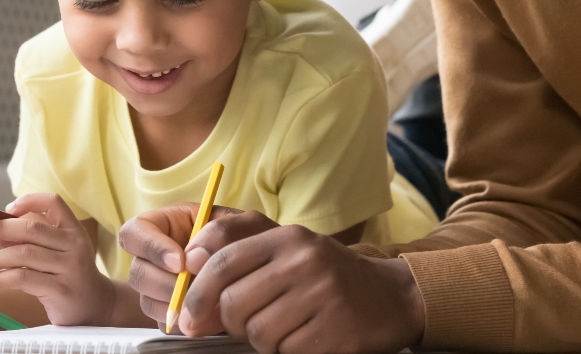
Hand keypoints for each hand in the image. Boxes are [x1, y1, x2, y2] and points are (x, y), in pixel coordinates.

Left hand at [0, 193, 113, 325]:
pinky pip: (24, 278)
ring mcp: (70, 268)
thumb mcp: (56, 252)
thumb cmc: (68, 274)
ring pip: (24, 254)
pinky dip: (3, 277)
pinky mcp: (60, 289)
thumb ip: (31, 240)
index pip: (54, 203)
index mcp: (74, 230)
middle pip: (32, 229)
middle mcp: (75, 245)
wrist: (94, 305)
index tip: (8, 209)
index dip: (29, 201)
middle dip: (1, 228)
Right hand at [118, 203, 248, 330]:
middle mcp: (160, 256)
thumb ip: (221, 231)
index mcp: (170, 225)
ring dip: (176, 305)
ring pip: (147, 301)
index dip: (150, 247)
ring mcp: (163, 286)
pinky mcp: (173, 312)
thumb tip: (192, 257)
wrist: (269, 273)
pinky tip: (210, 315)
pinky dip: (186, 323)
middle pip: (138, 272)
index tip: (179, 262)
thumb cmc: (256, 242)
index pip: (135, 232)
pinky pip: (165, 324)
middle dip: (167, 284)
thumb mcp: (247, 225)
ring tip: (210, 301)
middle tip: (196, 288)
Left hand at [184, 213, 425, 353]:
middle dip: (231, 324)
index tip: (190, 315)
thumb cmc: (326, 277)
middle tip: (246, 326)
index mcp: (289, 238)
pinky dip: (289, 352)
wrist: (390, 297)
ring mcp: (325, 295)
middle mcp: (307, 261)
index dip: (197, 292)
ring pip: (258, 333)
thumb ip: (238, 259)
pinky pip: (288, 352)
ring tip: (285, 329)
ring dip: (263, 341)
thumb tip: (189, 279)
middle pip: (234, 304)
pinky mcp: (338, 330)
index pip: (223, 262)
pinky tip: (307, 338)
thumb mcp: (287, 253)